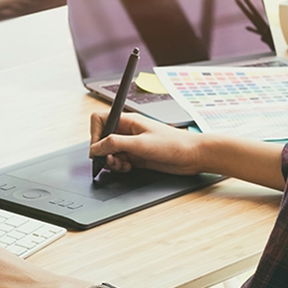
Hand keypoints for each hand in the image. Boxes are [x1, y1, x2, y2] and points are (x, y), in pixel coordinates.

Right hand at [89, 112, 204, 174]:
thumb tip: (96, 147)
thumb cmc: (172, 144)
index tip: (98, 148)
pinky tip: (129, 167)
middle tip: (112, 159)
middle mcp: (128, 131)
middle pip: (103, 138)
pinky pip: (119, 160)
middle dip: (104, 151)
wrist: (191, 156)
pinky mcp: (137, 156)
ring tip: (123, 165)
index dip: (95, 134)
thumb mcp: (140, 144)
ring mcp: (132, 144)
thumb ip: (115, 143)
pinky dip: (120, 166)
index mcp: (128, 120)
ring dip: (112, 161)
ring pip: (110, 151)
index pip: (100, 120)